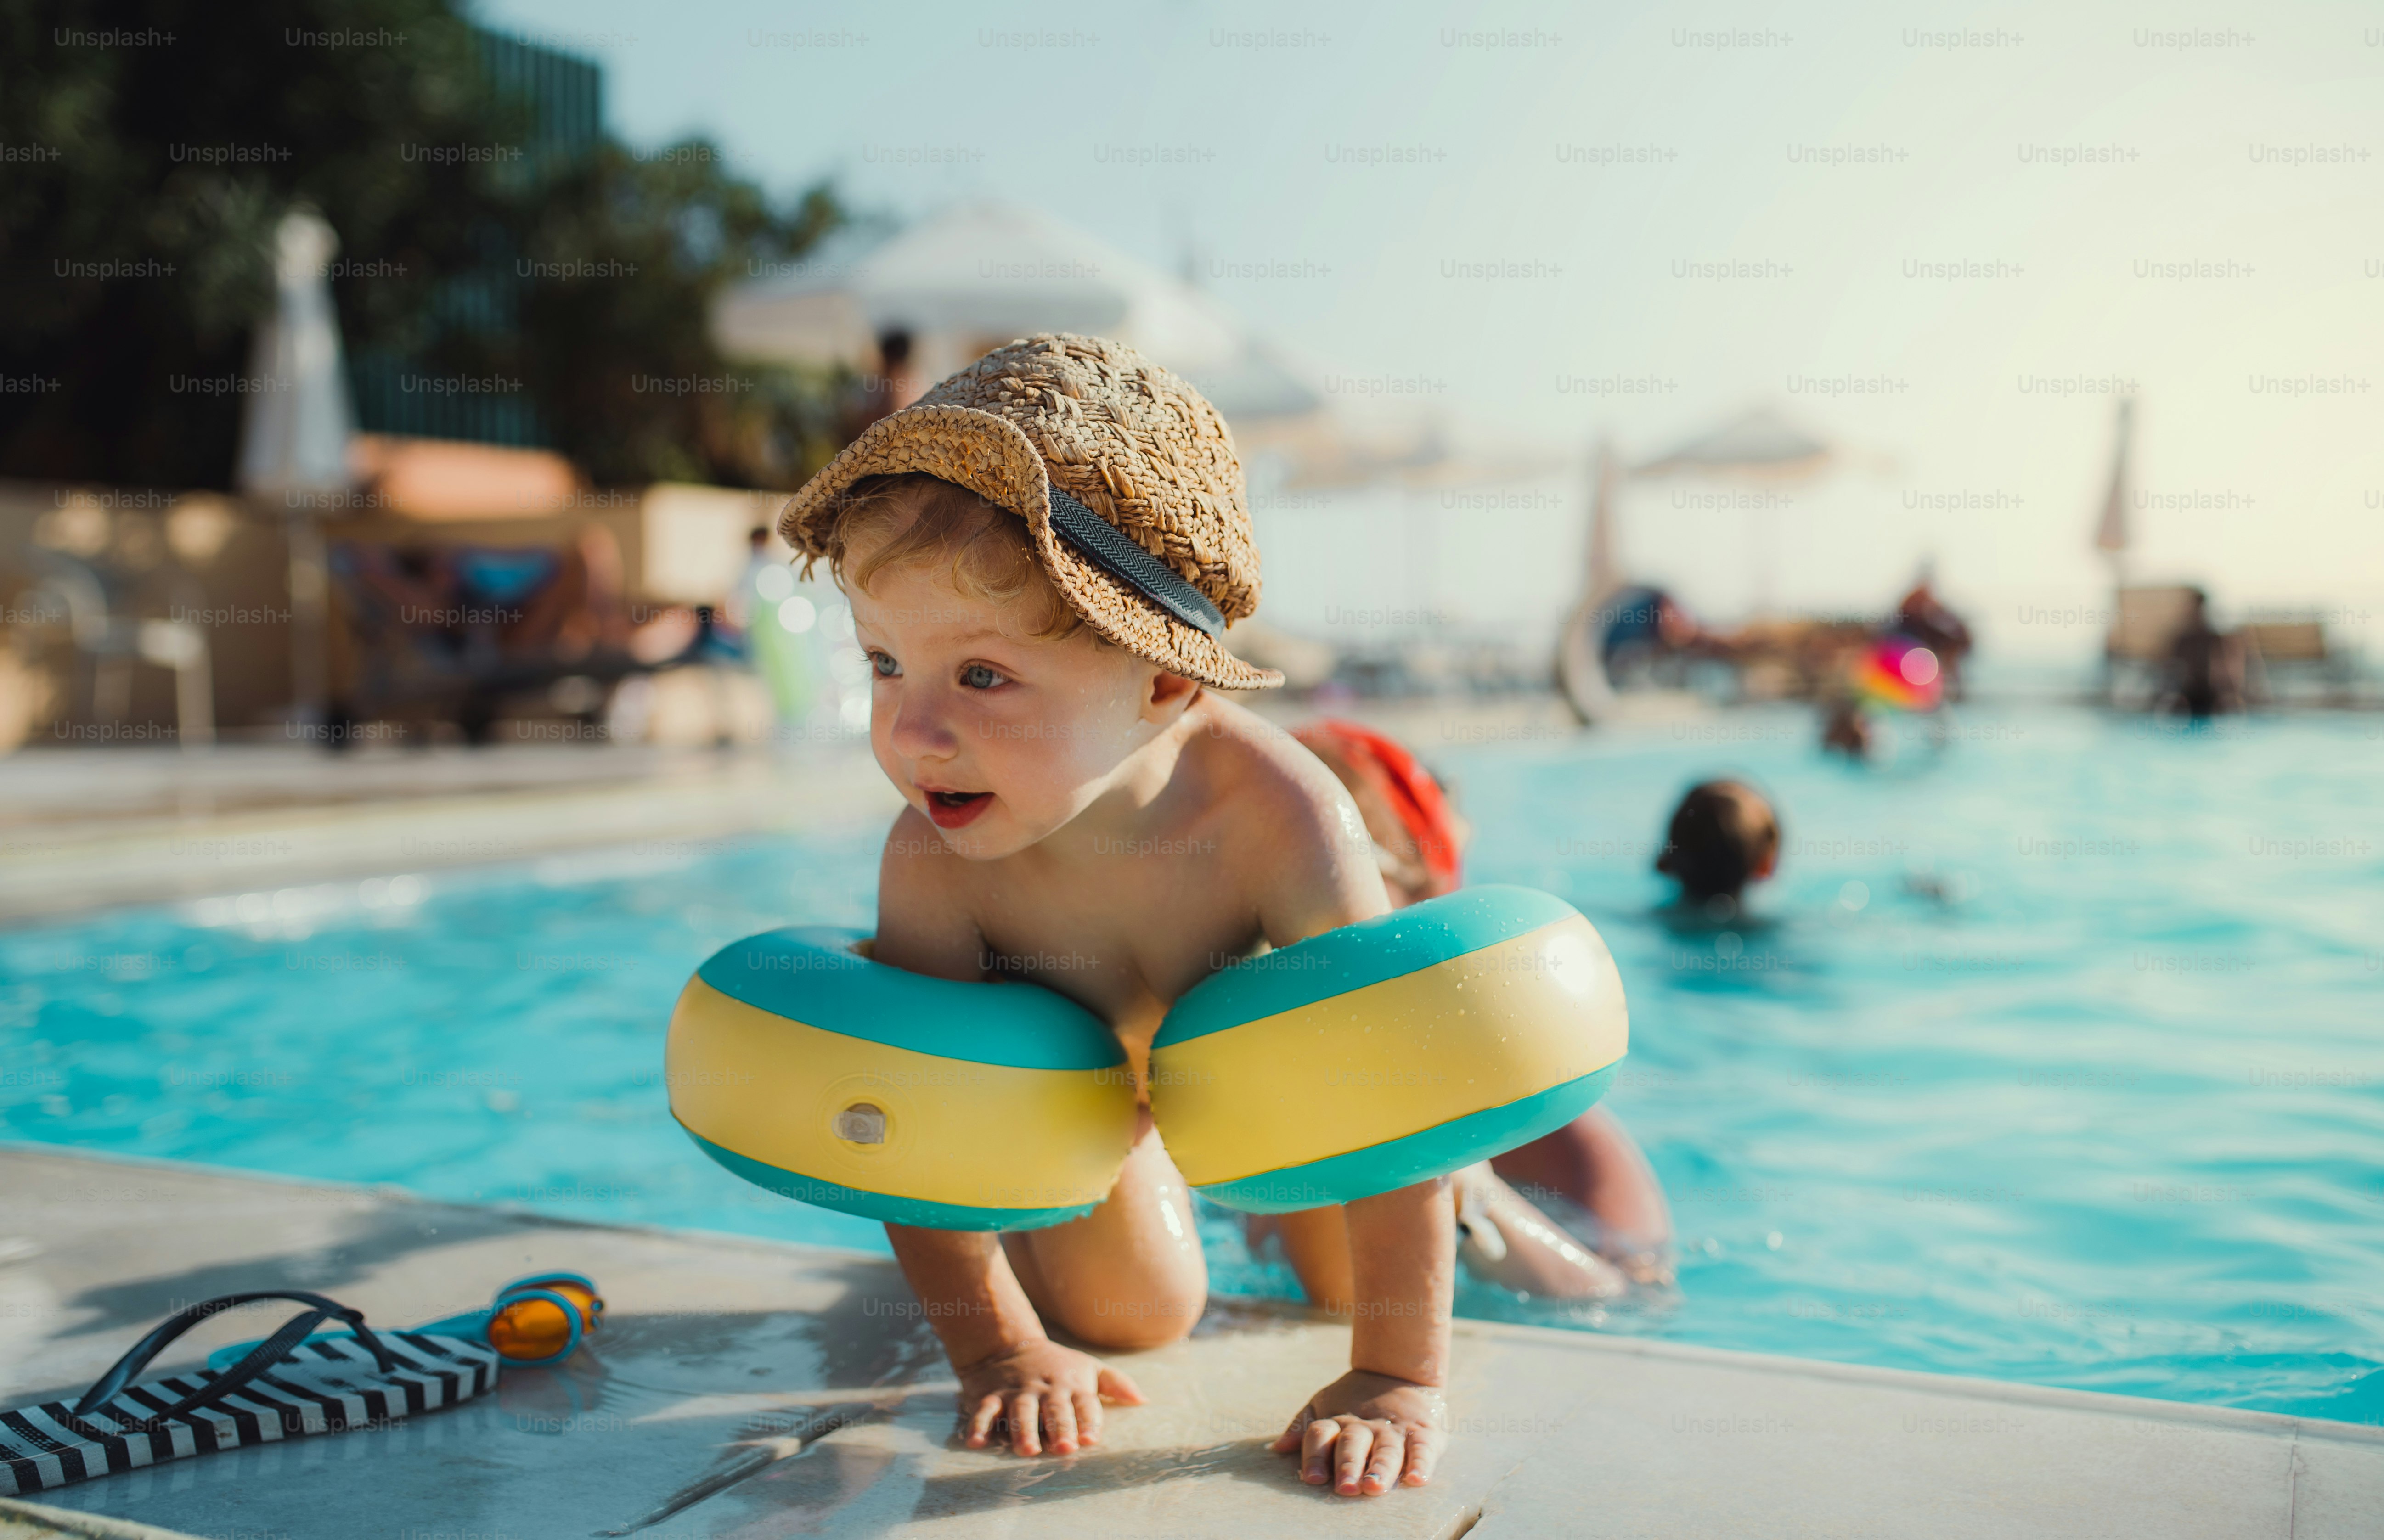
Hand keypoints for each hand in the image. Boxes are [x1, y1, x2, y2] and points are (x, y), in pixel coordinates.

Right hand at [956, 1338, 1144, 1455]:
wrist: (1008, 1345)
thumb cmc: (1058, 1366)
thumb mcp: (1088, 1368)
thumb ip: (1115, 1384)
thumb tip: (1143, 1401)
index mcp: (1072, 1385)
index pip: (1084, 1404)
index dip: (1089, 1422)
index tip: (1091, 1440)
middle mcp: (1046, 1390)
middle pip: (1054, 1410)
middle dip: (1060, 1428)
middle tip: (1065, 1447)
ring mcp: (1017, 1393)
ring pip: (1021, 1412)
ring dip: (1023, 1430)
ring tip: (1027, 1450)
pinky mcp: (991, 1397)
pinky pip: (984, 1411)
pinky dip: (979, 1426)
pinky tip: (977, 1443)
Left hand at [1269, 1369, 1446, 1495]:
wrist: (1400, 1372)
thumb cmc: (1354, 1402)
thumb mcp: (1324, 1405)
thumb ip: (1302, 1428)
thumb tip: (1276, 1448)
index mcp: (1338, 1420)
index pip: (1321, 1433)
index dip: (1315, 1454)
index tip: (1312, 1478)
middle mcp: (1365, 1426)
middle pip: (1353, 1443)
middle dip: (1348, 1465)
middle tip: (1345, 1488)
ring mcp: (1394, 1429)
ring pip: (1387, 1449)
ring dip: (1380, 1468)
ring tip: (1374, 1486)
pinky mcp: (1423, 1433)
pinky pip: (1422, 1448)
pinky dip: (1421, 1463)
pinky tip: (1416, 1479)